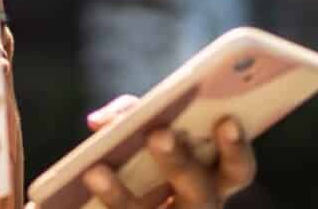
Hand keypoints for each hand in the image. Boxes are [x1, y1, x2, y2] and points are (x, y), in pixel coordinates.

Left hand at [66, 95, 256, 208]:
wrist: (112, 204)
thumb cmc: (142, 163)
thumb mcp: (143, 136)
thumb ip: (129, 118)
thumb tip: (100, 121)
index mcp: (212, 180)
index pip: (237, 170)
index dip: (236, 148)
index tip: (227, 120)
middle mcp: (197, 207)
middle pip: (198, 191)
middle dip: (179, 161)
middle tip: (159, 134)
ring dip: (120, 194)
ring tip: (94, 171)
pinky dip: (101, 200)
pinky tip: (80, 182)